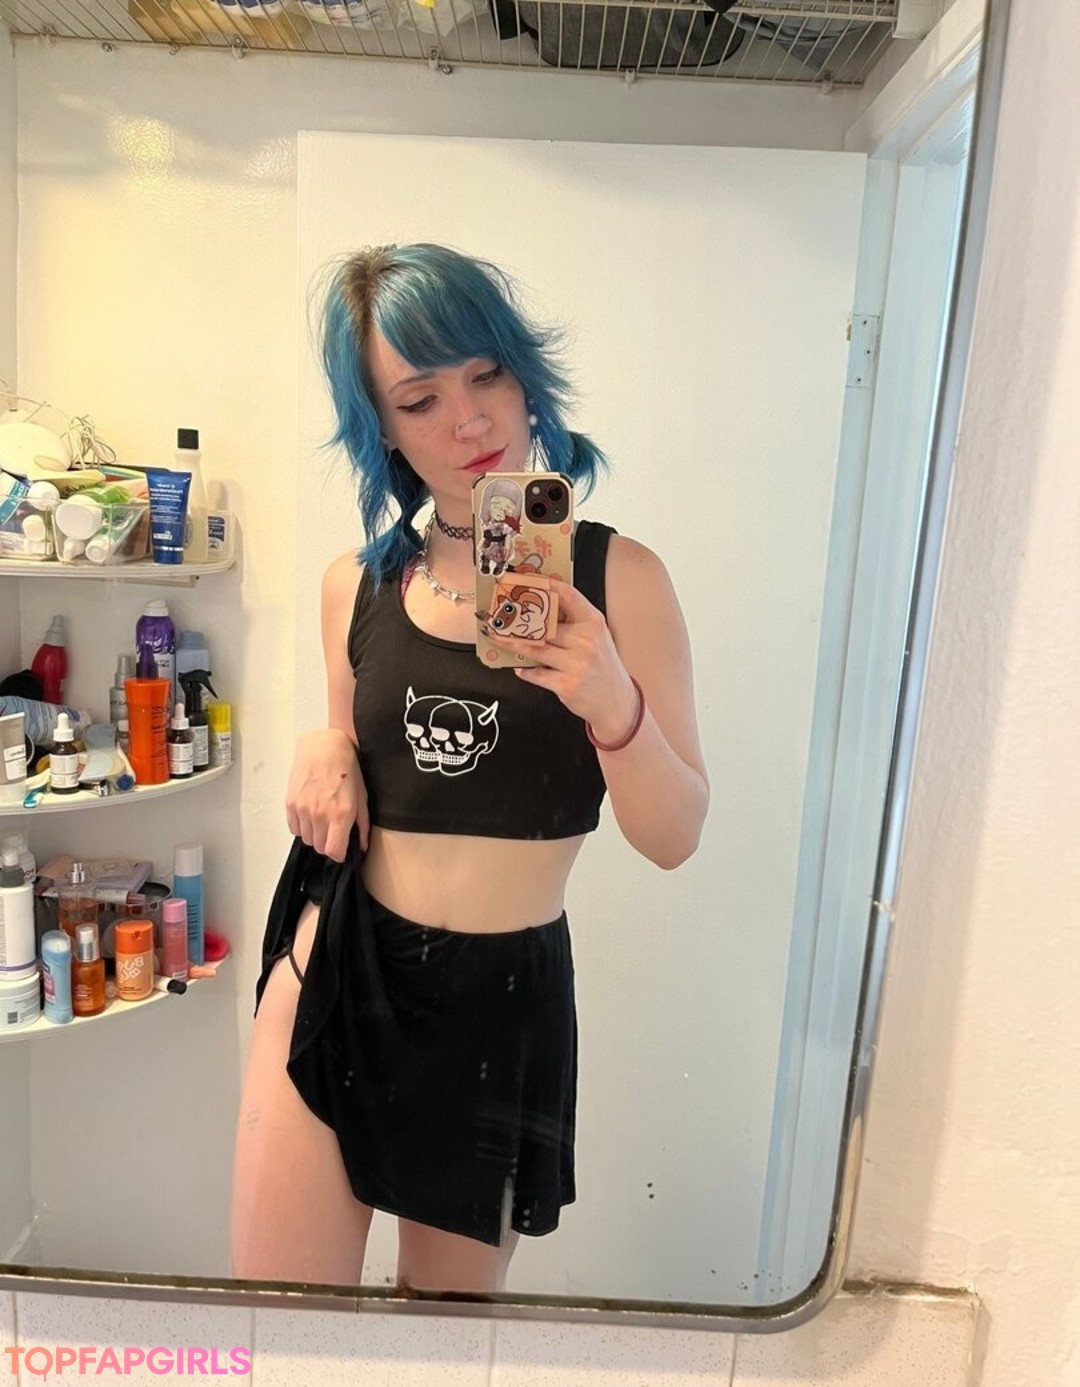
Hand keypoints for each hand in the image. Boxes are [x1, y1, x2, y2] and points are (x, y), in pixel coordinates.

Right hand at [285, 728, 369, 861]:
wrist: (323, 747)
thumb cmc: (346, 768)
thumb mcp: (362, 796)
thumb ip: (362, 825)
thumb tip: (362, 846)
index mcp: (340, 815)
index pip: (334, 853)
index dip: (339, 854)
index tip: (342, 848)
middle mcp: (319, 815)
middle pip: (320, 848)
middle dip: (329, 843)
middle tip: (334, 829)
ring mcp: (303, 810)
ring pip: (307, 840)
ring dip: (315, 834)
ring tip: (323, 818)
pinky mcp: (291, 804)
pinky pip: (295, 829)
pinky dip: (302, 827)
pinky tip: (311, 814)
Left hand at [491, 578, 639, 741]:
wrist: (616, 701)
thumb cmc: (602, 666)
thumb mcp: (596, 637)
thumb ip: (574, 622)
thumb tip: (540, 607)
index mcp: (593, 623)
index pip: (567, 595)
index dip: (543, 585)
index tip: (524, 580)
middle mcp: (587, 641)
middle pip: (544, 624)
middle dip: (518, 619)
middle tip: (498, 614)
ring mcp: (577, 663)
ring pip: (535, 648)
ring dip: (511, 642)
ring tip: (497, 636)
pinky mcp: (566, 684)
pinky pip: (536, 673)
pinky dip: (525, 670)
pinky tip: (519, 667)